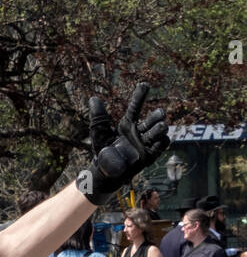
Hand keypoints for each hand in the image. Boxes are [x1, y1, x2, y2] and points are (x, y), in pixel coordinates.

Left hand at [76, 84, 168, 205]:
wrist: (104, 172)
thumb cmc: (102, 151)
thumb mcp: (99, 132)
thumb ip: (98, 116)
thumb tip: (93, 99)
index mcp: (127, 124)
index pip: (136, 107)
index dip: (140, 96)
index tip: (144, 85)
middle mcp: (138, 132)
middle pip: (152, 119)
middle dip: (157, 115)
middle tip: (160, 113)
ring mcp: (144, 143)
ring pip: (158, 131)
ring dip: (161, 128)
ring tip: (161, 126)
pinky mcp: (148, 155)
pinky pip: (160, 147)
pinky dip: (162, 143)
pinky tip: (161, 139)